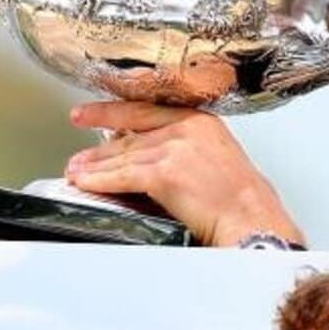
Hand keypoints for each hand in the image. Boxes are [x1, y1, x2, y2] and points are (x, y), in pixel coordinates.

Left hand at [65, 102, 304, 247]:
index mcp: (201, 120)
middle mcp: (187, 128)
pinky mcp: (165, 173)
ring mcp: (175, 148)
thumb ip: (185, 149)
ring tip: (75, 173)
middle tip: (77, 155)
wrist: (253, 219)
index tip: (88, 113)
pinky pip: (123, 175)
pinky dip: (100, 180)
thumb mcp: (216, 158)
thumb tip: (151, 153)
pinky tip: (86, 183)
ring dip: (94, 166)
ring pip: (123, 155)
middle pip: (130, 133)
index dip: (111, 112)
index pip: (145, 109)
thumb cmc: (241, 200)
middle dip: (97, 147)